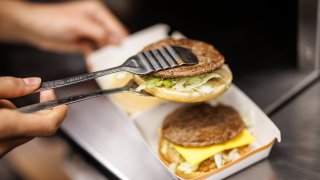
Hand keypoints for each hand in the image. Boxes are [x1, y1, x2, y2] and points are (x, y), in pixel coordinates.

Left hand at [0, 0, 127, 53]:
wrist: (33, 28)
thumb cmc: (52, 20)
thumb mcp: (79, 25)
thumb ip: (100, 33)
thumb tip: (117, 41)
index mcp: (97, 11)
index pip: (116, 27)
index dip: (123, 39)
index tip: (128, 52)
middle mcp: (96, 21)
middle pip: (112, 38)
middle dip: (114, 50)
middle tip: (118, 62)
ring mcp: (90, 32)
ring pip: (104, 47)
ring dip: (104, 57)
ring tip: (106, 66)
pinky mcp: (84, 42)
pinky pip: (94, 53)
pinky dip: (94, 60)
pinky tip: (93, 65)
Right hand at [0, 77, 66, 156]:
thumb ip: (9, 86)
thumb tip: (34, 83)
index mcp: (4, 127)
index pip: (48, 125)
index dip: (60, 112)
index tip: (61, 101)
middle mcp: (3, 144)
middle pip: (39, 128)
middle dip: (43, 109)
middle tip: (44, 93)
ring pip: (25, 132)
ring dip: (23, 116)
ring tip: (5, 102)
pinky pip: (12, 137)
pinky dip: (12, 124)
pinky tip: (0, 115)